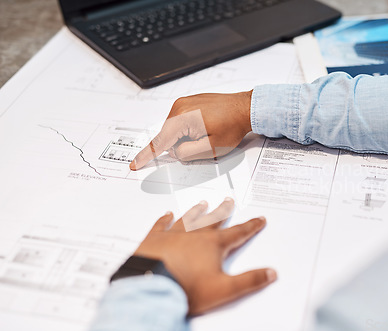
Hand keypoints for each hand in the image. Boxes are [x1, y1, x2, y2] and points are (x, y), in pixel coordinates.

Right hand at [130, 91, 252, 169]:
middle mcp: (179, 107)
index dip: (146, 156)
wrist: (246, 108)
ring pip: (174, 130)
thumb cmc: (233, 126)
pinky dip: (189, 130)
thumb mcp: (211, 148)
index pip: (159, 143)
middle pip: (168, 137)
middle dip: (181, 146)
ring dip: (186, 137)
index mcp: (182, 118)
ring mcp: (184, 103)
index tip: (134, 164)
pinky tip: (206, 127)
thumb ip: (187, 153)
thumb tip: (175, 152)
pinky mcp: (189, 102)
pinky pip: (181, 121)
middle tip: (204, 142)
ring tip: (208, 133)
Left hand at [134, 198, 276, 314]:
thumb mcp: (224, 289)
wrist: (152, 287)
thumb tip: (270, 274)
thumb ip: (250, 281)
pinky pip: (161, 225)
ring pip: (188, 219)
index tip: (259, 219)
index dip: (251, 226)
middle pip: (213, 220)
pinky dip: (165, 219)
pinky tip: (167, 213)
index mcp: (213, 245)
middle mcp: (194, 235)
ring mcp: (173, 235)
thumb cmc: (186, 288)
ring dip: (197, 211)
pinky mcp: (154, 240)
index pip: (238, 233)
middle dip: (223, 211)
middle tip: (228, 201)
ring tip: (202, 203)